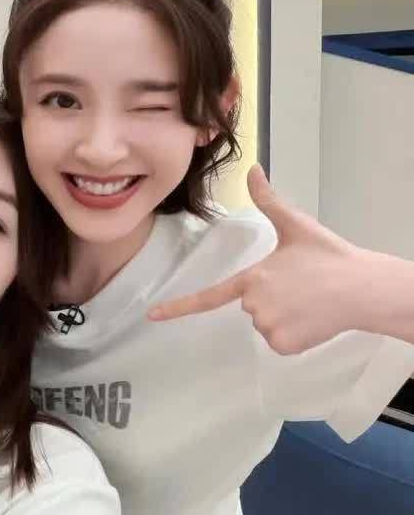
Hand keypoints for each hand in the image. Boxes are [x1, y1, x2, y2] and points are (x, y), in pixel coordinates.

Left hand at [147, 164, 377, 353]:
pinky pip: (280, 341)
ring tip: (309, 301)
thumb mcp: (295, 226)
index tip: (152, 316)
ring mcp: (268, 327)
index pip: (208, 296)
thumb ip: (268, 201)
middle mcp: (253, 304)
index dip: (178, 308)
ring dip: (284, 315)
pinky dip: (294, 334)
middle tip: (300, 285)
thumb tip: (252, 169)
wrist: (362, 288)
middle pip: (251, 304)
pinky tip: (313, 319)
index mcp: (252, 278)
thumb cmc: (328, 256)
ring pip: (266, 323)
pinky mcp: (284, 345)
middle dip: (272, 296)